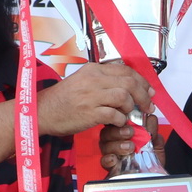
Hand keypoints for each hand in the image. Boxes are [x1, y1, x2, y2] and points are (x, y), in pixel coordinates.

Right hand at [38, 62, 153, 135]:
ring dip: (131, 107)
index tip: (149, 91)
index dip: (141, 80)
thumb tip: (125, 85)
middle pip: (129, 82)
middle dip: (143, 94)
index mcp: (93, 69)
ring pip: (124, 96)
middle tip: (148, 105)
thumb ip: (102, 80)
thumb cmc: (63, 99)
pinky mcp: (89, 112)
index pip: (125, 70)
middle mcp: (93, 79)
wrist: (42, 111)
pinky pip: (114, 114)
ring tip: (129, 114)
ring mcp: (91, 95)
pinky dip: (120, 119)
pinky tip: (117, 122)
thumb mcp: (82, 81)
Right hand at [100, 113, 158, 170]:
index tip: (129, 118)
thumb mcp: (155, 143)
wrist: (152, 175)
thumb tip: (151, 117)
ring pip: (105, 145)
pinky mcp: (110, 167)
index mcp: (123, 133)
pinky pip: (104, 161)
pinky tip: (115, 158)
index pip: (115, 122)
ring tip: (130, 147)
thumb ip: (153, 130)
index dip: (119, 118)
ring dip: (117, 144)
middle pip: (107, 132)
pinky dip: (109, 159)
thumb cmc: (151, 158)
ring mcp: (111, 154)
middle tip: (130, 133)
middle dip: (118, 131)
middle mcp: (114, 142)